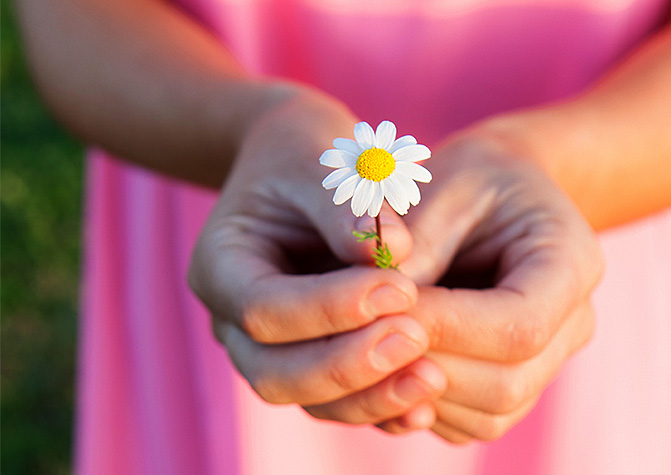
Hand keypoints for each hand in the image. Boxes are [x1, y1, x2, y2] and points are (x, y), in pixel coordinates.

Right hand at [188, 90, 446, 426]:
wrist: (302, 167)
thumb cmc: (308, 153)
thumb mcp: (322, 162)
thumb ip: (349, 206)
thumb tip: (393, 254)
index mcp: (221, 265)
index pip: (262, 308)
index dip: (328, 307)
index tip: (399, 286)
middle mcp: (234, 320)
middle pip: (275, 372)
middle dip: (346, 365)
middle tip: (417, 337)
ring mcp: (270, 348)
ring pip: (308, 398)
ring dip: (370, 396)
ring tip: (435, 377)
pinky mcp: (310, 361)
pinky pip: (339, 401)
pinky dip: (380, 404)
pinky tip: (427, 401)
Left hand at [376, 134, 603, 441]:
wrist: (499, 191)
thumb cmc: (471, 180)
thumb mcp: (444, 186)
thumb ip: (413, 248)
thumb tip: (375, 315)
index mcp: (572, 260)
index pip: (520, 324)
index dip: (445, 327)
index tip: (381, 307)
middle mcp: (574, 321)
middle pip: (508, 381)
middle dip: (425, 363)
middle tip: (359, 335)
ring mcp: (550, 360)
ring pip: (490, 412)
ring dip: (417, 391)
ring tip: (367, 347)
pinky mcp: (517, 384)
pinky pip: (472, 421)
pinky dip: (422, 405)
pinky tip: (386, 365)